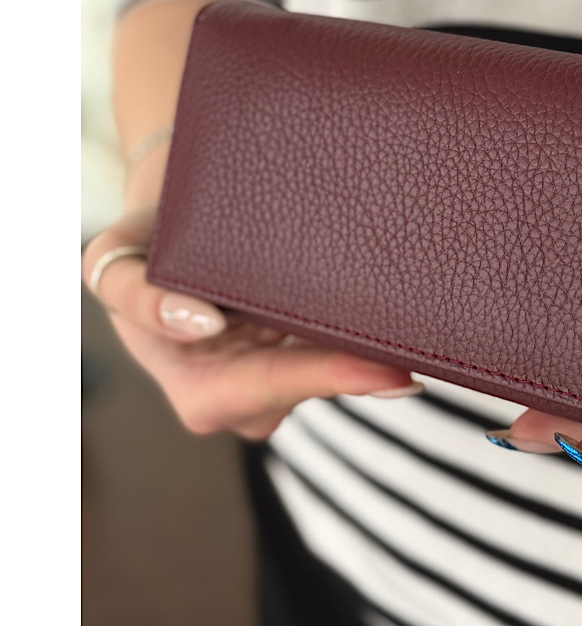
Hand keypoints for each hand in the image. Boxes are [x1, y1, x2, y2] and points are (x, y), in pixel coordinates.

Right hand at [82, 206, 421, 440]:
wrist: (170, 228)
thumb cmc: (141, 243)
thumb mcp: (110, 261)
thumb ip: (132, 292)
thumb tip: (197, 323)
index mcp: (197, 387)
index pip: (270, 388)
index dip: (327, 379)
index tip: (386, 371)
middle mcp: (244, 397)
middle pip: (317, 388)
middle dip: (369, 372)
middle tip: (426, 354)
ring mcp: (279, 382)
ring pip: (338, 372)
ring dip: (378, 356)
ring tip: (427, 333)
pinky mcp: (302, 355)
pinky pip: (342, 352)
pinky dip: (370, 338)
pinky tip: (407, 321)